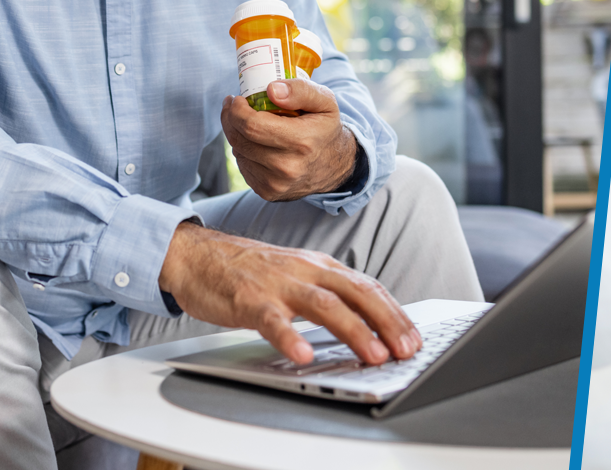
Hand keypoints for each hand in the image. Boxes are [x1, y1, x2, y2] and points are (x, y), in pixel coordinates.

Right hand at [158, 222, 421, 365]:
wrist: (197, 255)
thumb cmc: (250, 271)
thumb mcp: (298, 276)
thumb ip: (327, 295)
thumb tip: (364, 323)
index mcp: (321, 267)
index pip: (369, 288)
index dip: (395, 313)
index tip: (413, 338)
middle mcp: (307, 272)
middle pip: (357, 294)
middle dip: (387, 323)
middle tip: (406, 350)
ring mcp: (279, 285)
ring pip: (325, 306)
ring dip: (354, 331)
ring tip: (373, 355)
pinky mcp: (249, 300)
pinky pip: (273, 320)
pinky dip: (290, 338)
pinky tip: (303, 355)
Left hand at [222, 77, 357, 200]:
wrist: (334, 166)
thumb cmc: (325, 129)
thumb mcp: (325, 102)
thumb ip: (301, 90)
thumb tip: (271, 89)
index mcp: (301, 142)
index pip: (252, 126)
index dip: (237, 111)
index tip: (236, 99)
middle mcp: (287, 167)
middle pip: (240, 140)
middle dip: (231, 119)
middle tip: (234, 106)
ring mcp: (276, 183)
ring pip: (238, 152)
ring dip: (238, 135)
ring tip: (250, 124)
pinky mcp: (267, 192)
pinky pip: (243, 166)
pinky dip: (245, 152)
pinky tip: (257, 144)